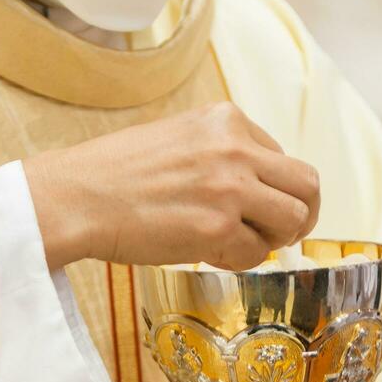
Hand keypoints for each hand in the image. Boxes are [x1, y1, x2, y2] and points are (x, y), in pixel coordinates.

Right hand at [24, 102, 319, 270]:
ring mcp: (229, 189)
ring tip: (238, 244)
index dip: (275, 189)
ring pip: (293, 221)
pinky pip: (255, 254)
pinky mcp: (216, 228)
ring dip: (272, 240)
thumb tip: (262, 187)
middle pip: (307, 186)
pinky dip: (237, 260)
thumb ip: (223, 153)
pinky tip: (206, 253)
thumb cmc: (117, 174)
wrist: (74, 197)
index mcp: (227, 120)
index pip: (282, 157)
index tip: (256, 206)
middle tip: (280, 233)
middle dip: (300, 215)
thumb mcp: (179, 137)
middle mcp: (235, 149)